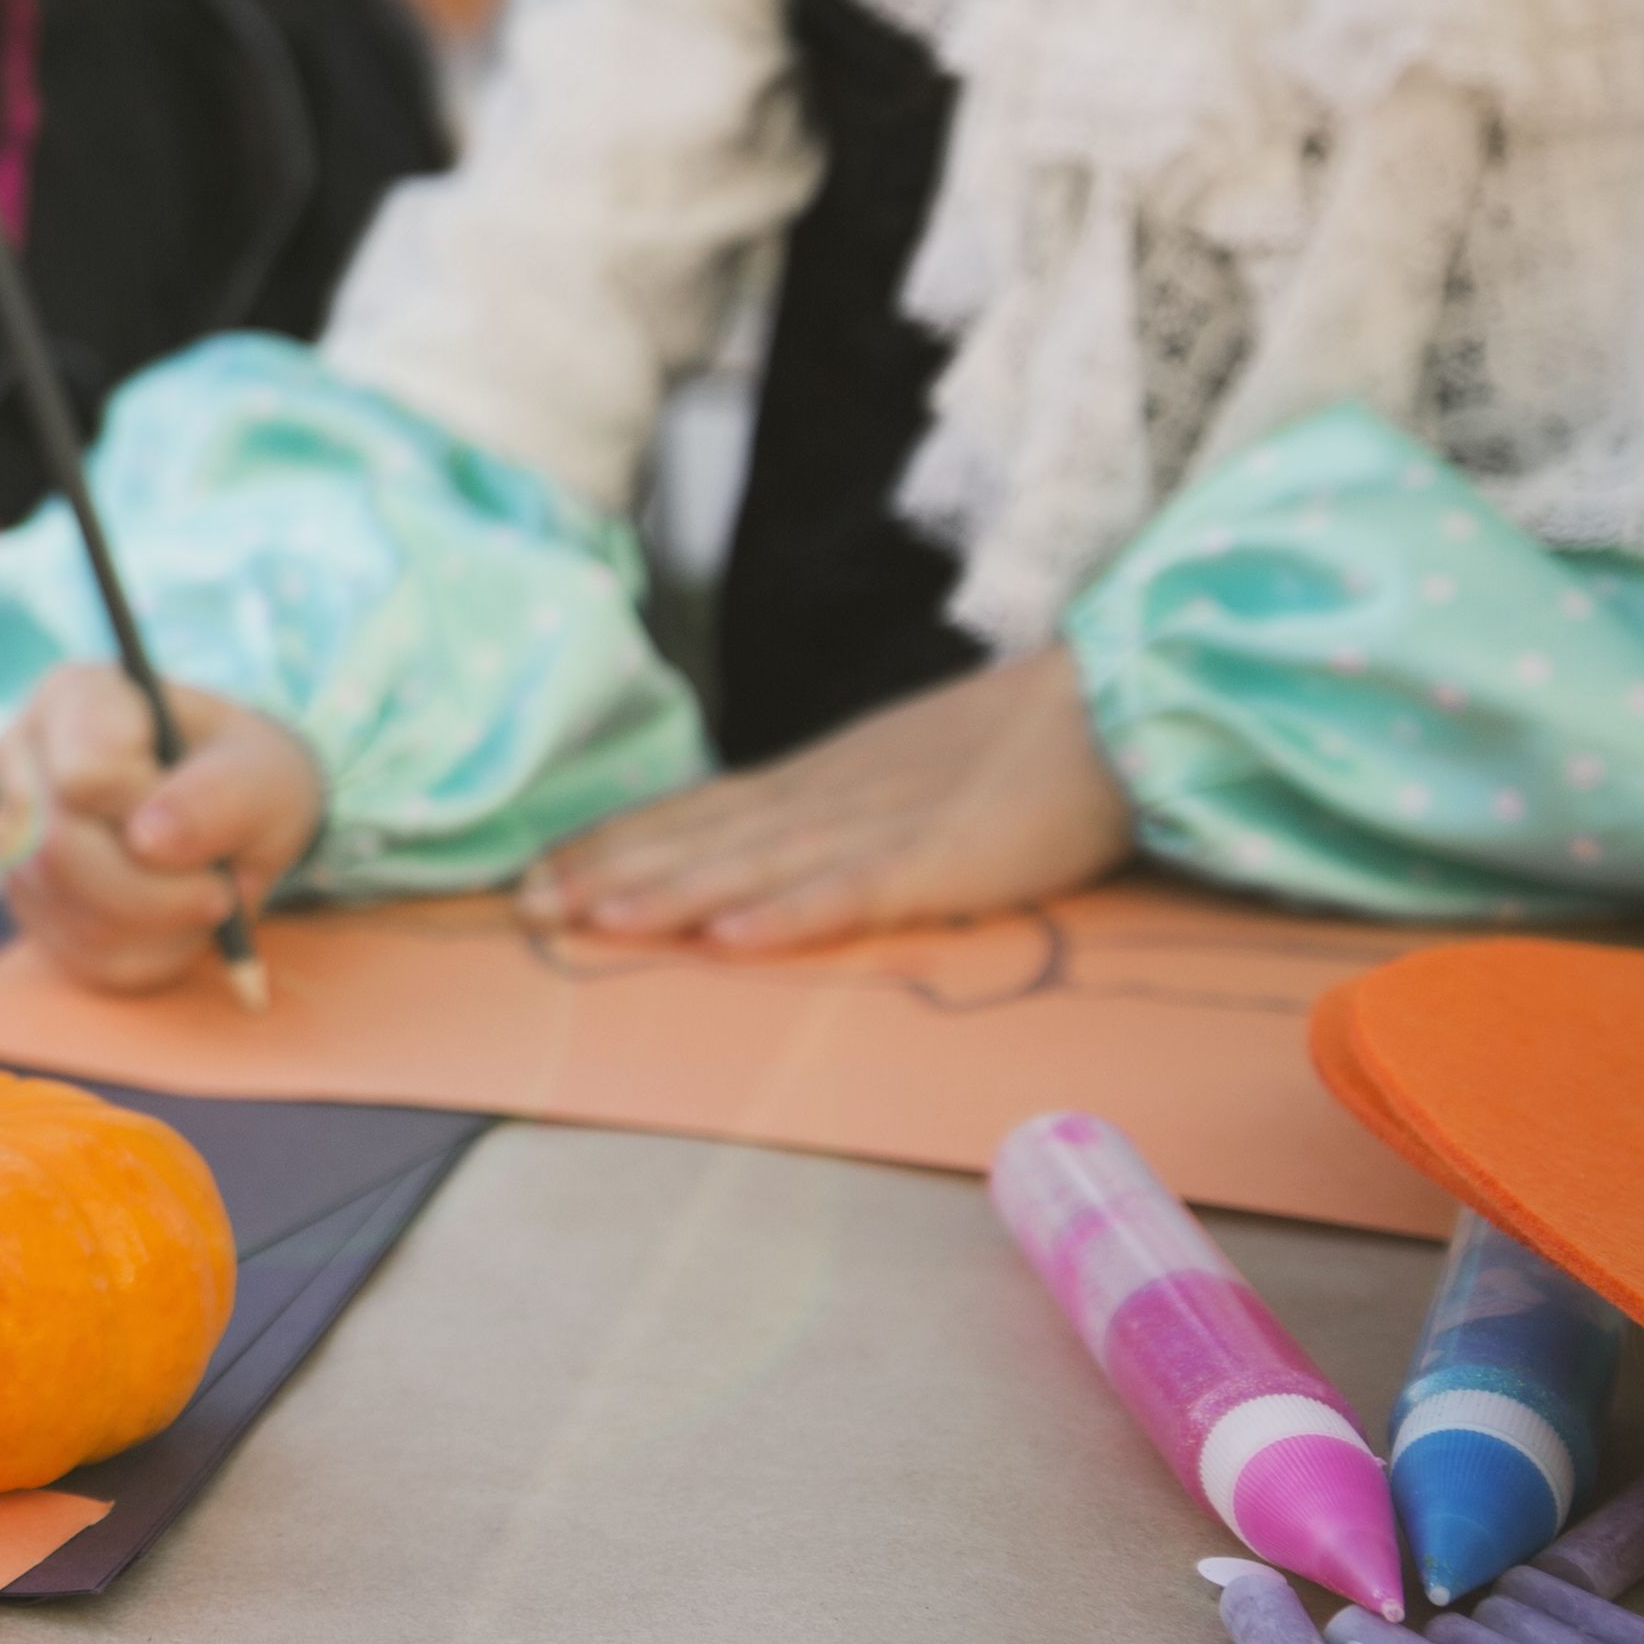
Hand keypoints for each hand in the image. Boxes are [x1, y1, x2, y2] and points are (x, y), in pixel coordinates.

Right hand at [0, 659, 318, 993]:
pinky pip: (78, 955)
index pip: (84, 776)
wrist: (233, 812)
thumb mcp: (262, 772)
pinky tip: (179, 926)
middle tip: (223, 892)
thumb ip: (218, 797)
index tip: (207, 815)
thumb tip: (149, 841)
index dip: (151, 813)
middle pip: (59, 852)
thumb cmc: (242, 774)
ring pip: (67, 911)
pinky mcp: (28, 899)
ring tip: (207, 901)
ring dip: (160, 930)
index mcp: (74, 699)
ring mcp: (14, 835)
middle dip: (158, 894)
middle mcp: (23, 761)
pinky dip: (147, 957)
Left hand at [520, 649, 1130, 952]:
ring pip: (755, 863)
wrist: (1120, 704)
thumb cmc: (1018, 751)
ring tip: (591, 919)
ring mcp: (884, 824)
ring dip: (670, 892)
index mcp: (823, 780)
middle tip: (522, 907)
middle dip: (610, 872)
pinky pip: (855, 891)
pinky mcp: (944, 858)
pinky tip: (730, 939)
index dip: (615, 844)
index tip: (536, 875)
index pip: (698, 812)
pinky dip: (790, 914)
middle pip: (704, 838)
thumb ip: (834, 818)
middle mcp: (832, 796)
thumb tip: (758, 859)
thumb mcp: (901, 780)